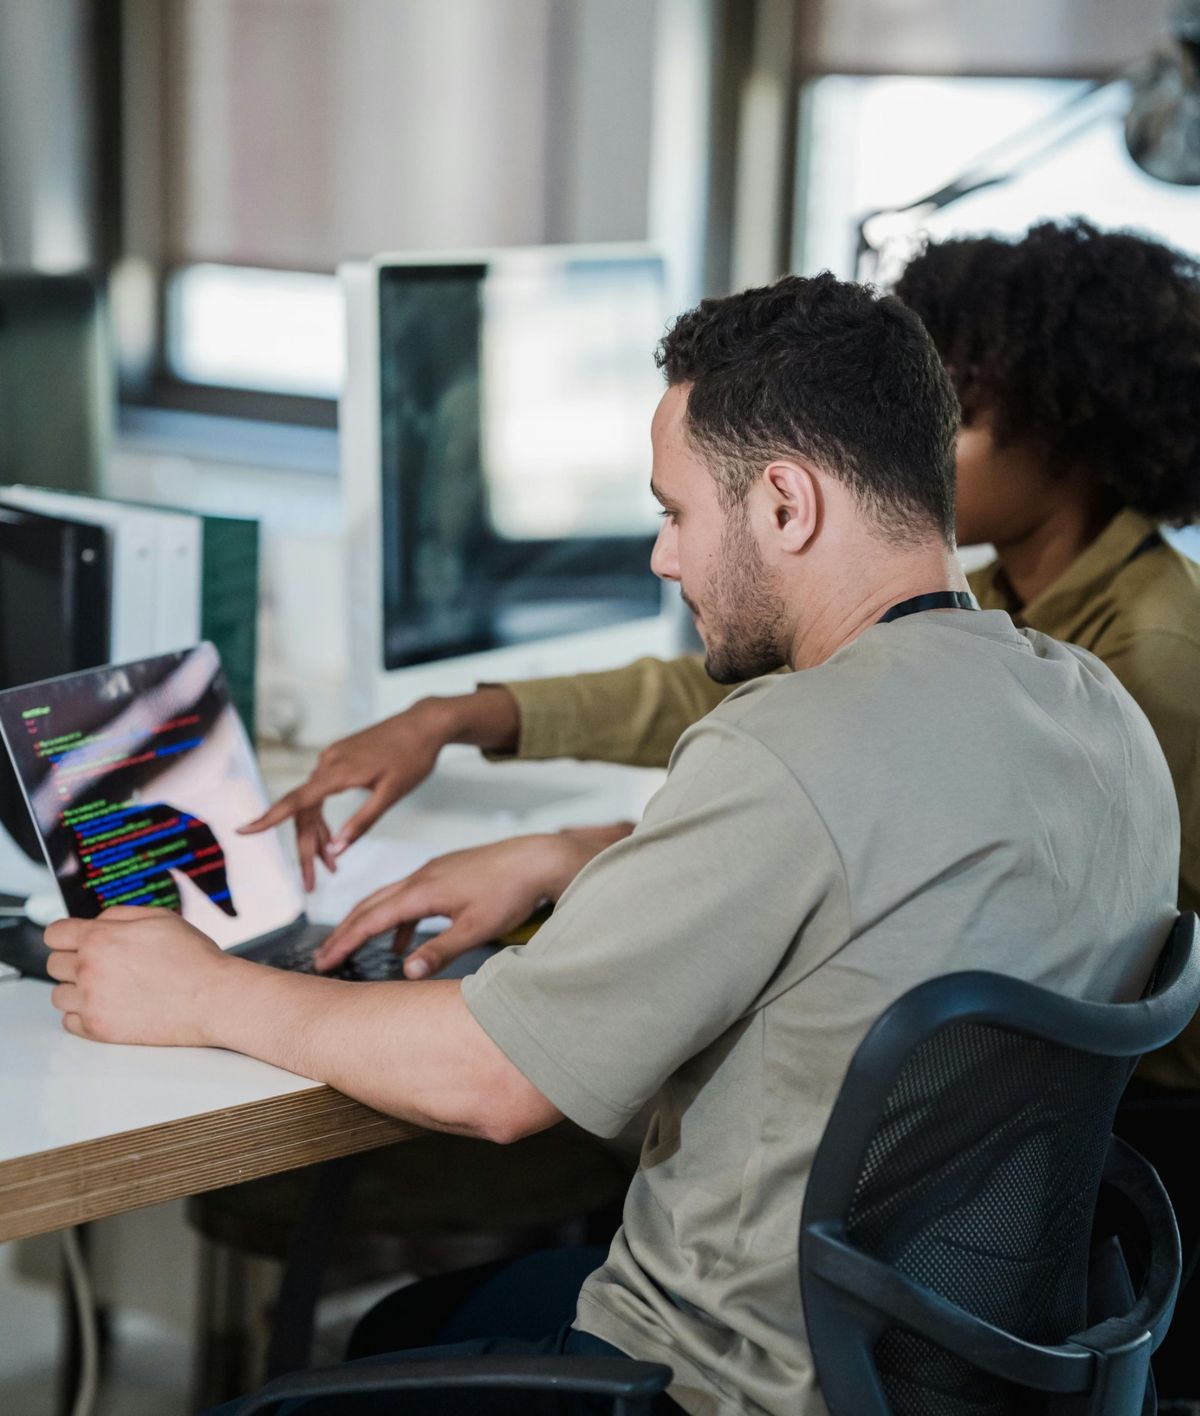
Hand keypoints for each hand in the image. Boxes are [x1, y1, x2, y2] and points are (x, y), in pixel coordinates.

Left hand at [44, 906, 231, 1045]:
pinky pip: (69, 1022)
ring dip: (76, 990)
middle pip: (53, 963)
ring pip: (58, 995)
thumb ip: (118, 915)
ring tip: (106, 988)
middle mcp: (89, 969)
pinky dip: (84, 1014)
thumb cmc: (193, 959)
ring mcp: (91, 1001)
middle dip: (73, 961)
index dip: (67, 935)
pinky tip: (108, 1006)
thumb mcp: (160, 917)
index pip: (54, 934)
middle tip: (101, 965)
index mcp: (100, 938)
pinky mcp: (98, 1029)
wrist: (212, 998)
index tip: (74, 941)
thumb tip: (95, 922)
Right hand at [238, 689, 519, 890]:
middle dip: (306, 848)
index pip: (296, 801)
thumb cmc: (413, 757)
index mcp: (339, 772)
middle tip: (311, 883)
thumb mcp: (391, 795)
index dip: (268, 818)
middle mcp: (328, 762)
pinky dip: (324, 818)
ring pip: (313, 804)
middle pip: (304, 811)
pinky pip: (322, 792)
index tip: (244, 830)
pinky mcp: (340, 758)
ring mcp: (332, 758)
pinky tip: (333, 838)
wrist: (425, 723)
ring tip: (330, 868)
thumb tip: (335, 849)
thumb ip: (362, 822)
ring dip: (317, 836)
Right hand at [312, 826, 628, 977]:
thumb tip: (405, 972)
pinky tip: (403, 941)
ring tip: (353, 949)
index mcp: (423, 891)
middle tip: (324, 957)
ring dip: (368, 923)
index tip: (323, 962)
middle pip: (370, 905)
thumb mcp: (476, 927)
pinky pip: (410, 897)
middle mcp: (421, 877)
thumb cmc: (511, 892)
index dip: (344, 941)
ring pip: (388, 898)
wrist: (538, 858)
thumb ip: (440, 951)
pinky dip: (397, 919)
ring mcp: (433, 872)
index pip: (371, 919)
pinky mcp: (446, 873)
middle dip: (345, 931)